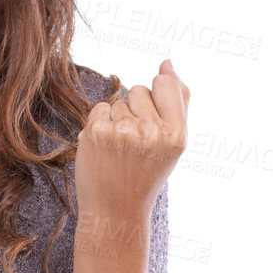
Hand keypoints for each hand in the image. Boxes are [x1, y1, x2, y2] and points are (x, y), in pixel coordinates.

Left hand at [73, 58, 189, 220]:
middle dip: (135, 110)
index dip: (156, 98)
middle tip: (135, 144)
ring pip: (118, 101)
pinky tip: (105, 148)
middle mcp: (151, 131)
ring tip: (120, 149)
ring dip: (117, 119)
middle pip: (139, 90)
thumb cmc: (146, 174)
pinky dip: (100, 124)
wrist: (115, 210)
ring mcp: (122, 131)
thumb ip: (177, 101)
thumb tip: (167, 62)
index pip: (165, 83)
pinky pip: (99, 108)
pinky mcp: (96, 132)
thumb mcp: (172, 143)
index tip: (152, 121)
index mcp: (177, 134)